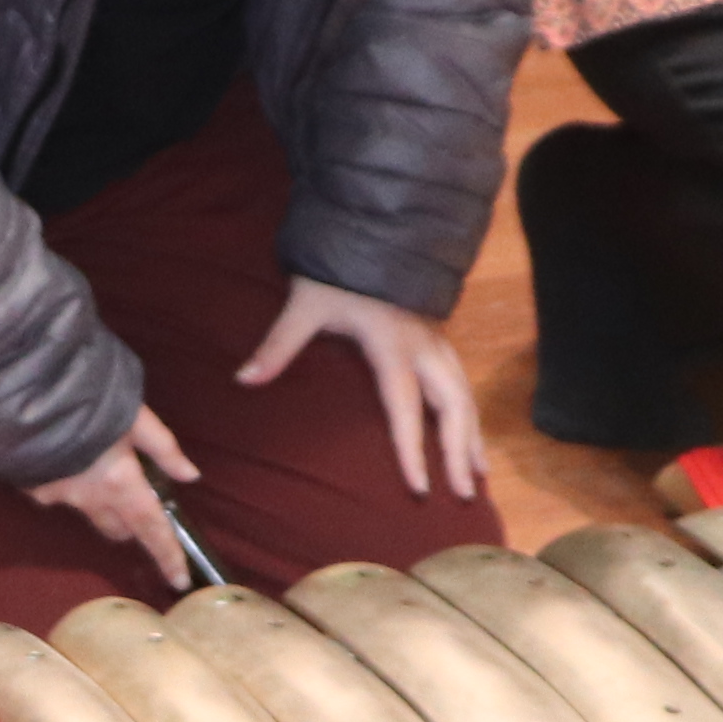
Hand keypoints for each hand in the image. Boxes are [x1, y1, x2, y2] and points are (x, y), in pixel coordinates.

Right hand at [26, 406, 205, 568]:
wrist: (25, 392)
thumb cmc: (87, 397)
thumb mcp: (135, 415)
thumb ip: (163, 447)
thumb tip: (190, 475)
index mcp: (120, 482)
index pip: (151, 528)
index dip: (167, 555)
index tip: (179, 581)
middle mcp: (90, 498)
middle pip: (118, 529)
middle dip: (131, 524)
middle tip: (137, 498)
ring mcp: (58, 496)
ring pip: (88, 513)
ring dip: (100, 503)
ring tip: (97, 468)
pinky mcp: (33, 488)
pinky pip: (58, 494)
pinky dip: (67, 482)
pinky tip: (64, 456)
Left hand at [242, 278, 487, 500]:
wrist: (371, 227)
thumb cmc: (336, 268)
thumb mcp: (304, 304)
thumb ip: (277, 346)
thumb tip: (243, 380)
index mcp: (391, 343)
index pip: (405, 408)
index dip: (412, 450)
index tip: (420, 488)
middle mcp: (423, 346)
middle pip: (452, 405)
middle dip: (459, 451)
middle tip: (464, 494)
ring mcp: (436, 340)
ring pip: (464, 394)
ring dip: (473, 436)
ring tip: (479, 476)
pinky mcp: (438, 336)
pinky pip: (462, 383)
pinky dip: (469, 414)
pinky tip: (472, 438)